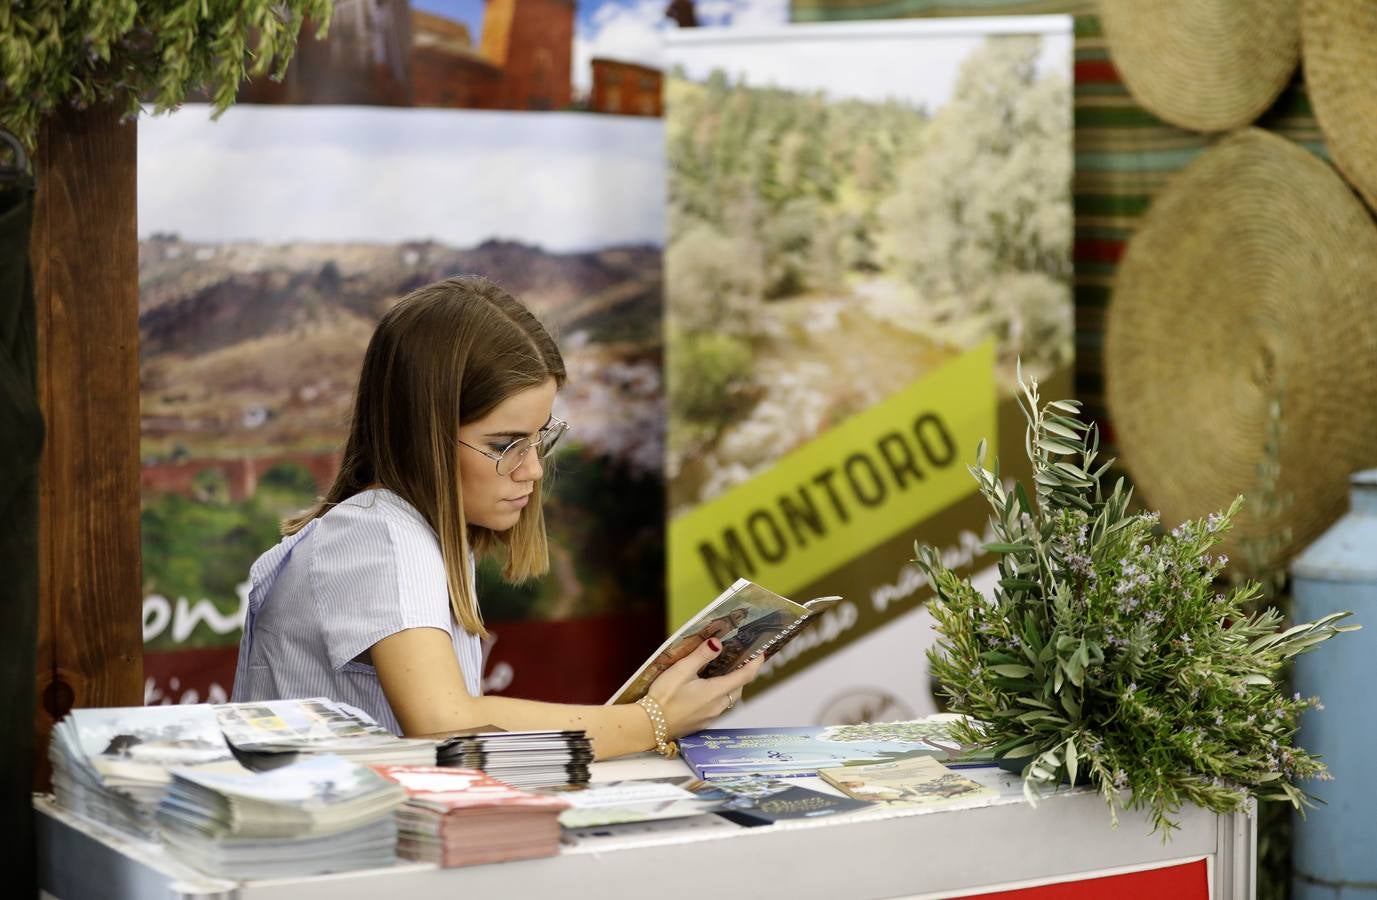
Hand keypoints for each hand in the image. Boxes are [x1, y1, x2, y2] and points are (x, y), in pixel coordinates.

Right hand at [645, 638, 764, 738]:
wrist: (648, 725)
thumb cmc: (663, 697)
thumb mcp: (681, 670)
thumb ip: (701, 656)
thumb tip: (717, 643)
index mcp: (715, 691)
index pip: (745, 676)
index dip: (755, 664)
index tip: (761, 653)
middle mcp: (717, 706)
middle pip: (738, 688)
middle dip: (742, 674)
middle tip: (740, 660)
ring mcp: (710, 717)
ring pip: (728, 699)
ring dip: (730, 686)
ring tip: (722, 673)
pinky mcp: (701, 723)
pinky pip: (717, 707)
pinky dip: (719, 696)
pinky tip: (705, 690)